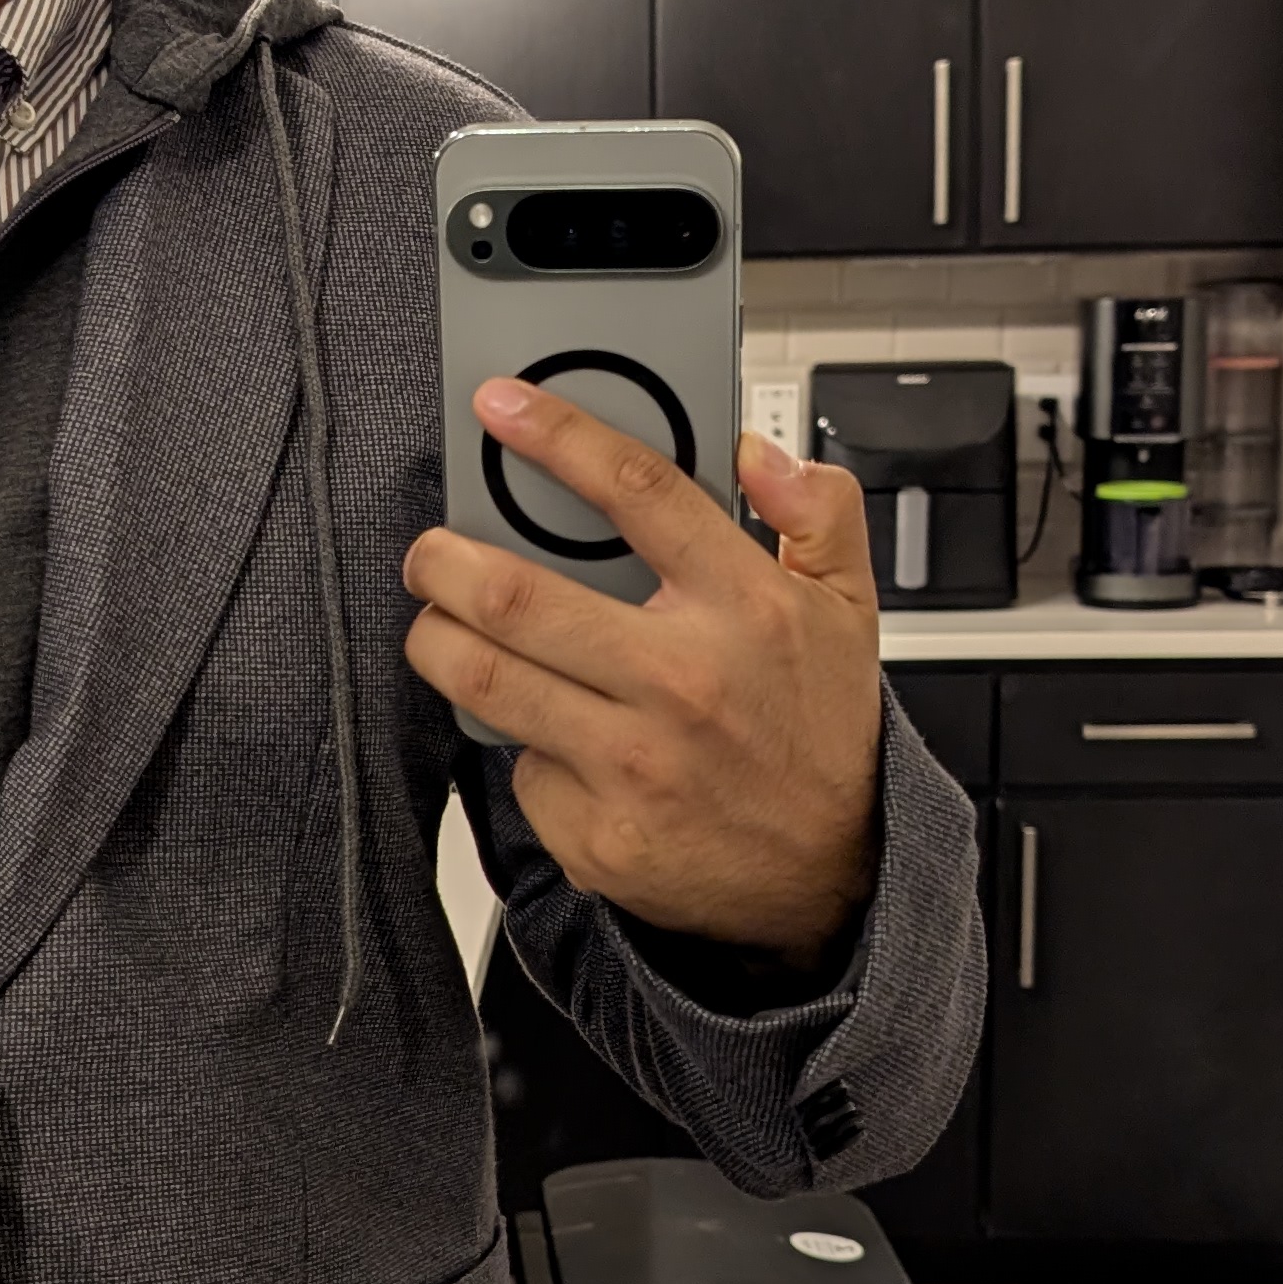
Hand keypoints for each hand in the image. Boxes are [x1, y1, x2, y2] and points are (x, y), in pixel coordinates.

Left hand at [405, 382, 884, 967]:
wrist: (828, 877)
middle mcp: (682, 683)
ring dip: (436, 640)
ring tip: (438, 623)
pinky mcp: (595, 831)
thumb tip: (755, 451)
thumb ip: (818, 510)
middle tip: (430, 551)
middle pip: (516, 598)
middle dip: (443, 560)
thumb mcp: (851, 608)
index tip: (502, 407)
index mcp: (744, 609)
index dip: (557, 436)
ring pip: (485, 680)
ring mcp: (633, 763)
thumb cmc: (820, 735)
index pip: (638, 494)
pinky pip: (518, 767)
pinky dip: (517, 743)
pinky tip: (542, 733)